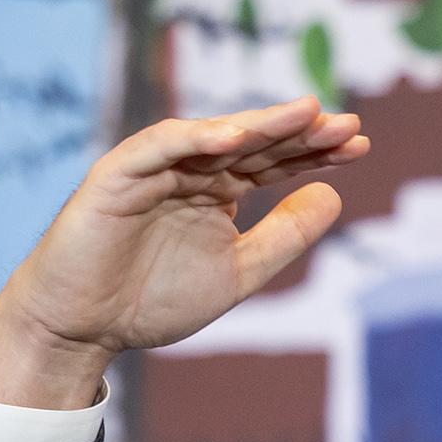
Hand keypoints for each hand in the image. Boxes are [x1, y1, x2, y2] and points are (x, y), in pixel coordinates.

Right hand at [0, 96, 368, 410]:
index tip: (359, 145)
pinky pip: (158, 147)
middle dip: (298, 131)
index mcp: (217, 192)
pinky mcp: (117, 175)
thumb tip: (333, 196)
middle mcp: (190, 172)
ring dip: (258, 124)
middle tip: (345, 121)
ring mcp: (154, 168)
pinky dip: (194, 139)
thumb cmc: (152, 300)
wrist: (82, 326)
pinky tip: (235, 135)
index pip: (273, 163)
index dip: (315, 153)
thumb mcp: (237, 272)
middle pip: (252, 143)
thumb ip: (283, 237)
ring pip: (212, 137)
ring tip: (305, 114)